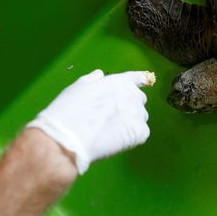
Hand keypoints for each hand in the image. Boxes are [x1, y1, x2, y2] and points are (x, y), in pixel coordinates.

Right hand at [27, 70, 153, 173]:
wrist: (69, 137)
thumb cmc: (69, 110)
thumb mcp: (78, 87)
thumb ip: (93, 80)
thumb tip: (100, 74)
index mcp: (120, 82)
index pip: (137, 78)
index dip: (140, 80)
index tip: (146, 80)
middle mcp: (133, 95)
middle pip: (138, 100)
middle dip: (129, 106)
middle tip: (113, 117)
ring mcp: (139, 115)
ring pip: (140, 118)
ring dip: (131, 122)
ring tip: (112, 131)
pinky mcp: (140, 133)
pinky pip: (140, 134)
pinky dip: (131, 138)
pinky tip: (116, 141)